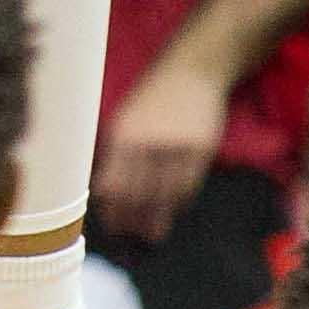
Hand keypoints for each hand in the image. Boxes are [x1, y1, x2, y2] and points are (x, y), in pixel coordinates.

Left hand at [94, 60, 225, 239]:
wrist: (192, 71)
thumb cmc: (153, 96)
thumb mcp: (126, 117)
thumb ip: (117, 152)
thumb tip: (107, 193)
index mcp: (124, 134)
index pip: (115, 184)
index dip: (113, 209)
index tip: (112, 225)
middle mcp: (149, 143)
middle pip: (140, 194)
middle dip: (134, 219)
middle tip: (131, 237)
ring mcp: (178, 147)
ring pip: (166, 194)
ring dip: (157, 217)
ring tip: (151, 234)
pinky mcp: (201, 149)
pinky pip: (189, 185)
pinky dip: (179, 202)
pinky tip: (172, 211)